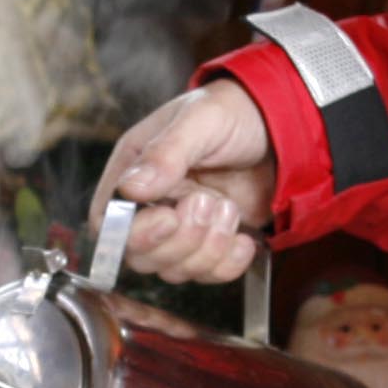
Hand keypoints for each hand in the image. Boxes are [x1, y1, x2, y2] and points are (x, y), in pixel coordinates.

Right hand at [92, 82, 275, 283]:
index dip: (134, 232)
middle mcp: (150, 204)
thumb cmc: (231, 112)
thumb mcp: (199, 121)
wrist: (278, 126)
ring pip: (174, 270)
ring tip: (229, 208)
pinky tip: (244, 237)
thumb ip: (165, 154)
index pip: (108, 221)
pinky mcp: (210, 244)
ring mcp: (180, 228)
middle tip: (210, 203)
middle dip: (180, 240)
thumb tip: (130, 188)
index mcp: (133, 169)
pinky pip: (208, 275)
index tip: (169, 216)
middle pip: (140, 256)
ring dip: (208, 248)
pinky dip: (228, 263)